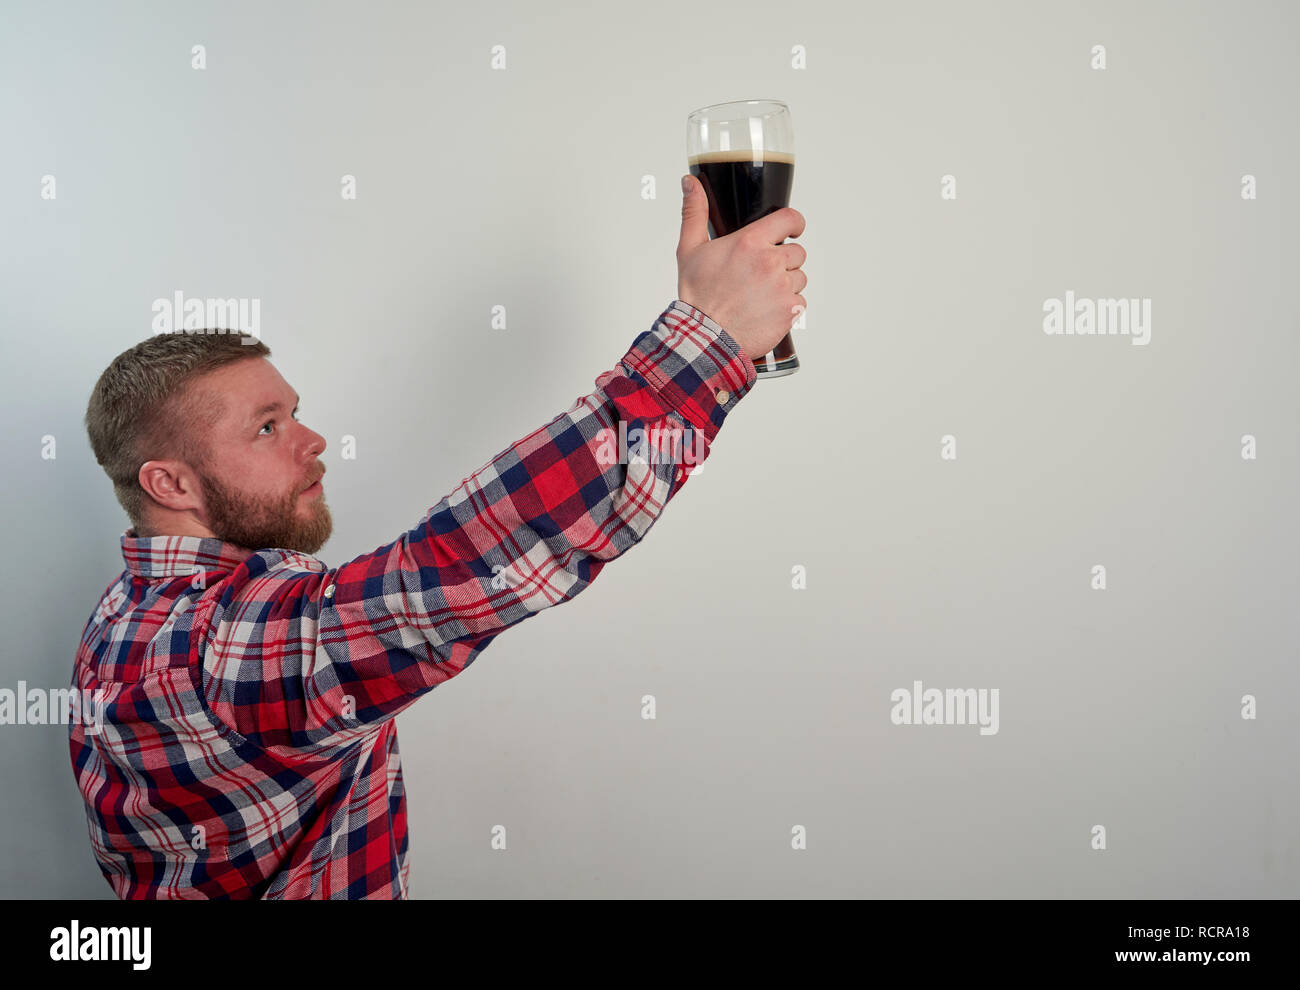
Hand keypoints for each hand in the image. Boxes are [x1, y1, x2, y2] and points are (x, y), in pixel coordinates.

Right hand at [675, 173, 806, 360]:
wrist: (703, 338)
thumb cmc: (696, 295)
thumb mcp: (690, 249)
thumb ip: (694, 212)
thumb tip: (690, 182)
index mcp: (750, 242)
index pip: (791, 219)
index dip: (794, 223)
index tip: (792, 230)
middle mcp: (771, 262)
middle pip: (797, 252)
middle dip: (784, 260)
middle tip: (760, 274)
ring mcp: (782, 288)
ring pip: (800, 278)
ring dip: (786, 284)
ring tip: (760, 294)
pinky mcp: (790, 311)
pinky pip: (799, 302)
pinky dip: (787, 306)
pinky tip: (765, 310)